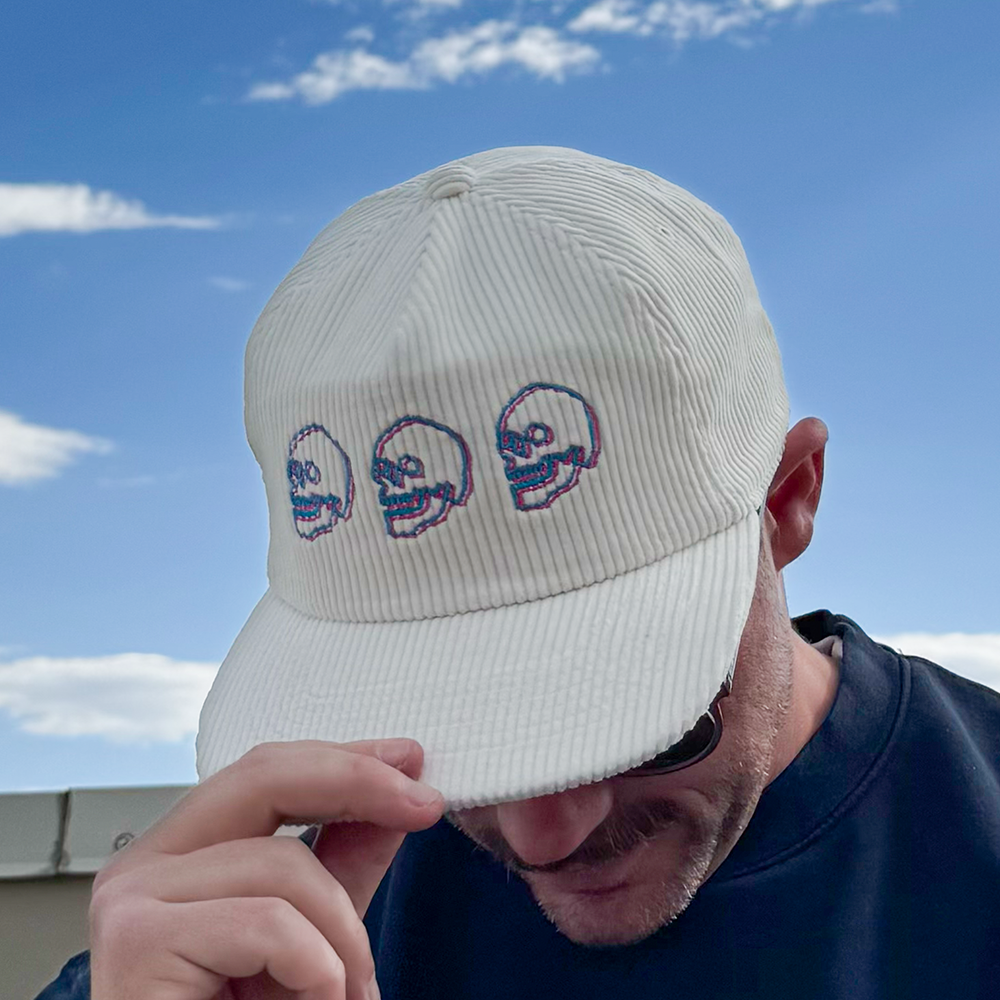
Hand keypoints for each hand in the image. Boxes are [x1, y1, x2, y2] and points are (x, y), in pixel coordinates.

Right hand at [88, 739, 443, 999]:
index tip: (409, 758)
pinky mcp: (137, 946)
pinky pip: (267, 922)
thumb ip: (343, 865)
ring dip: (343, 933)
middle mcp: (141, 866)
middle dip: (357, 782)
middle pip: (262, 778)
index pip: (265, 773)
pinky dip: (316, 968)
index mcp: (176, 855)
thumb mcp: (312, 934)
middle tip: (423, 806)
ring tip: (353, 990)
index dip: (343, 758)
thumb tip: (399, 797)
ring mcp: (128, 902)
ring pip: (279, 862)